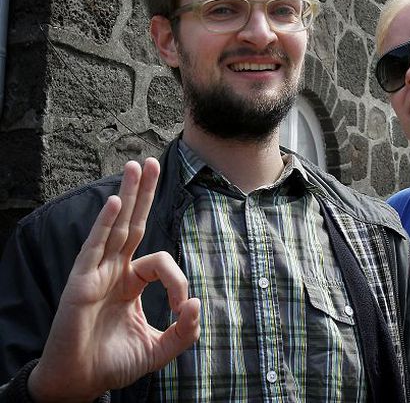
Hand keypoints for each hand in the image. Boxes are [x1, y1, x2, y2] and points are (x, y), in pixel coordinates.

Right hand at [28, 158, 200, 401]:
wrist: (79, 385)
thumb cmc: (113, 364)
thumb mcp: (158, 349)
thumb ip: (183, 332)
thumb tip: (198, 303)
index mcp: (131, 282)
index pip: (161, 262)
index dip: (178, 280)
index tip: (183, 307)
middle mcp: (113, 272)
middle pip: (132, 223)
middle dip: (144, 193)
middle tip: (152, 162)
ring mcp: (96, 274)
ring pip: (115, 226)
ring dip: (127, 194)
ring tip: (136, 165)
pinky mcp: (80, 283)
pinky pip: (94, 247)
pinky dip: (104, 223)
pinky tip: (114, 201)